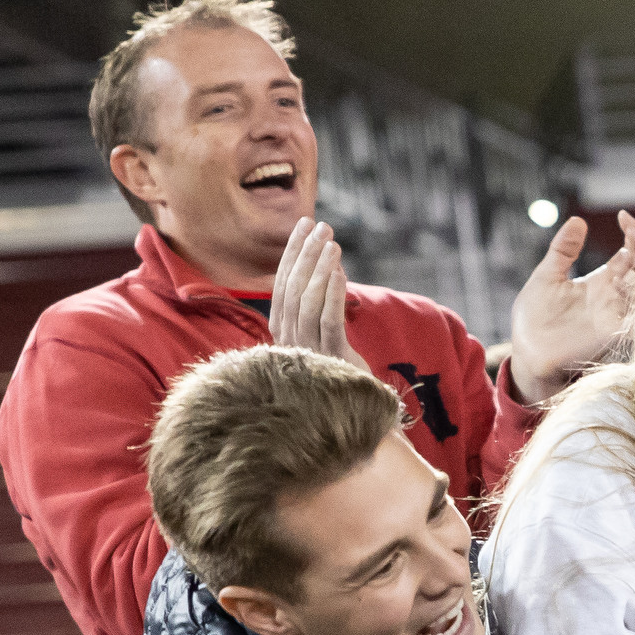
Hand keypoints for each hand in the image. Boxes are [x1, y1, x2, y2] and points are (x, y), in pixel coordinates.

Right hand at [269, 220, 369, 373]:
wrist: (352, 409)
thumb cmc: (339, 365)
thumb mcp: (323, 330)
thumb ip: (319, 299)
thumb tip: (326, 258)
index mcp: (282, 329)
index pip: (283, 282)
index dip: (293, 252)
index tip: (304, 225)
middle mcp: (288, 338)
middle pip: (293, 288)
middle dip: (306, 253)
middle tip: (321, 226)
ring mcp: (307, 350)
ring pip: (308, 301)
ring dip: (320, 269)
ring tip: (333, 244)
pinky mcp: (331, 359)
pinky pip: (328, 322)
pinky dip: (334, 295)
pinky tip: (340, 273)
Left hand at [510, 212, 634, 394]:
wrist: (528, 353)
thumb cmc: (534, 317)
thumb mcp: (547, 276)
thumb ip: (563, 250)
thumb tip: (577, 220)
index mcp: (601, 281)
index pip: (630, 254)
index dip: (633, 234)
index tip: (622, 216)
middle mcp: (614, 298)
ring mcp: (616, 316)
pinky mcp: (613, 334)